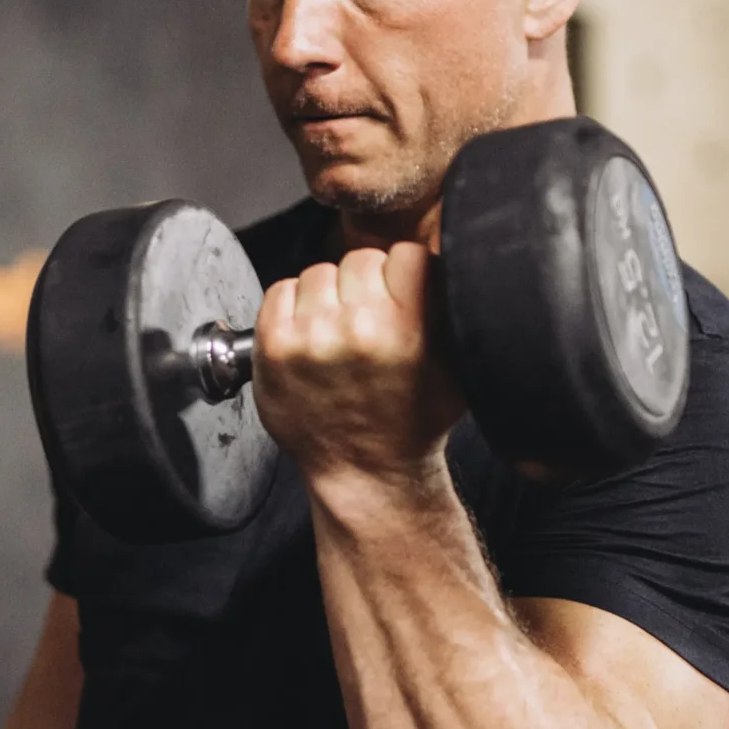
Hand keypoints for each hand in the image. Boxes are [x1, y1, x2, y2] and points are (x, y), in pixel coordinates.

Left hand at [251, 242, 465, 493]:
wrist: (365, 473)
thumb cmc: (412, 421)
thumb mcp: (456, 365)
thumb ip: (449, 308)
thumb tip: (451, 259)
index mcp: (407, 329)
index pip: (405, 254)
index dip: (404, 272)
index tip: (403, 292)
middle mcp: (356, 328)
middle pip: (359, 259)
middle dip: (367, 285)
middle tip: (371, 320)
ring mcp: (309, 338)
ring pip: (318, 272)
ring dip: (329, 295)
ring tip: (340, 332)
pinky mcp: (272, 348)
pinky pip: (280, 291)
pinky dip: (293, 306)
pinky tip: (311, 337)